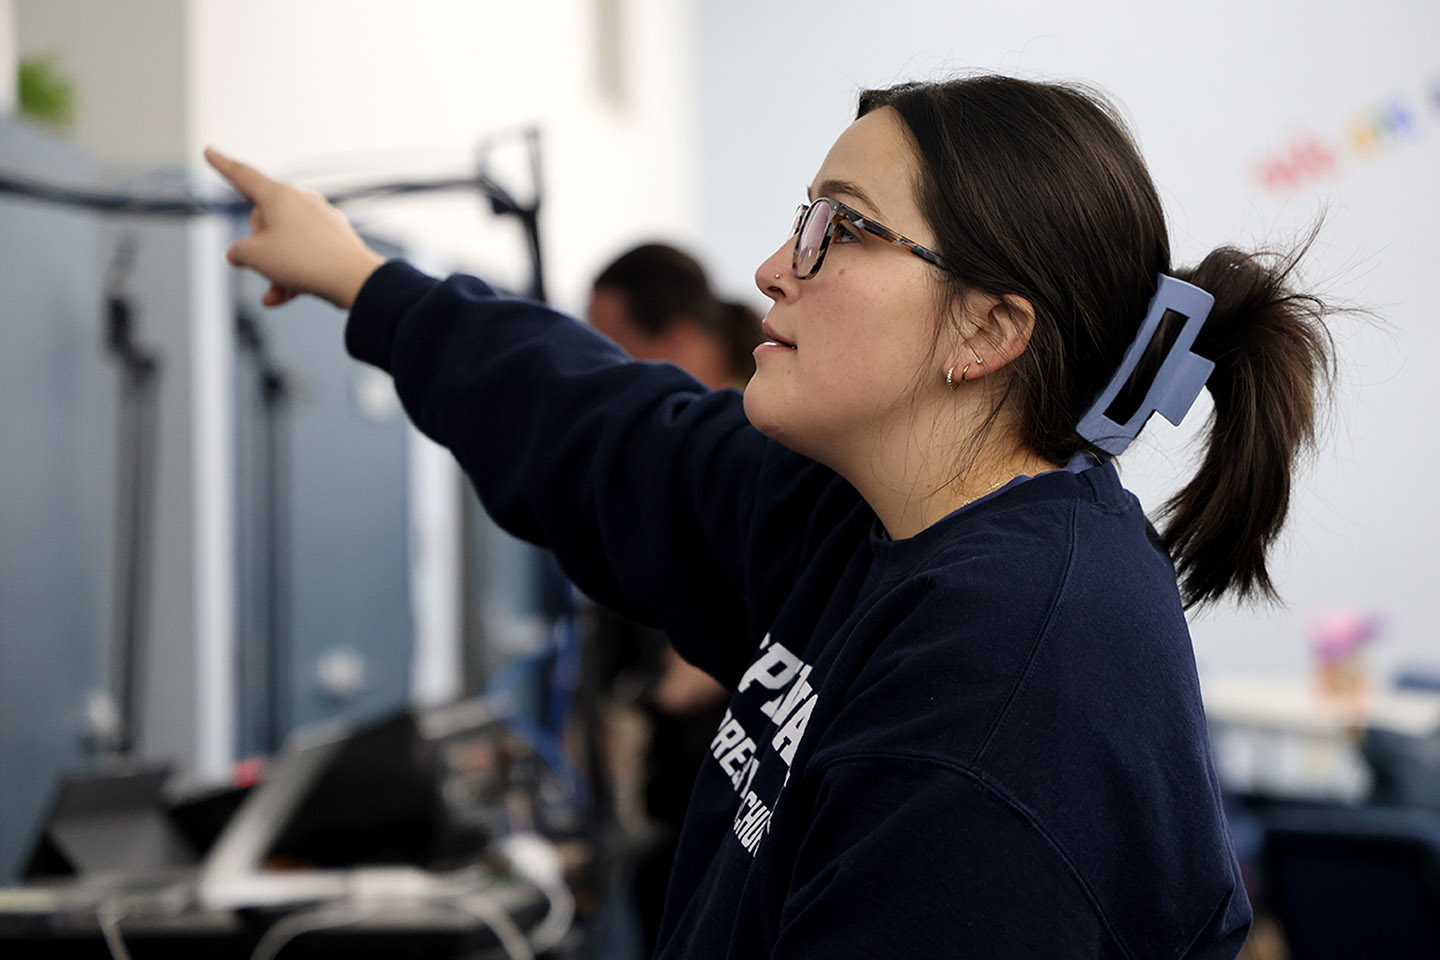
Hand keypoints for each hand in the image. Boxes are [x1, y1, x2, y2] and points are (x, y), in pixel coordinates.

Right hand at [204, 146, 386, 309]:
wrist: (353, 280)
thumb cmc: (305, 261)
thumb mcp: (256, 257)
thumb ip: (239, 252)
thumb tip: (239, 254)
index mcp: (279, 196)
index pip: (243, 175)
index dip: (222, 165)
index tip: (209, 151)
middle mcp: (302, 201)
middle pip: (263, 222)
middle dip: (259, 247)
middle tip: (268, 264)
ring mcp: (321, 220)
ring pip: (284, 244)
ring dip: (275, 269)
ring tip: (278, 288)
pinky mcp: (335, 240)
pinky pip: (305, 256)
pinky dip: (292, 275)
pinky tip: (283, 297)